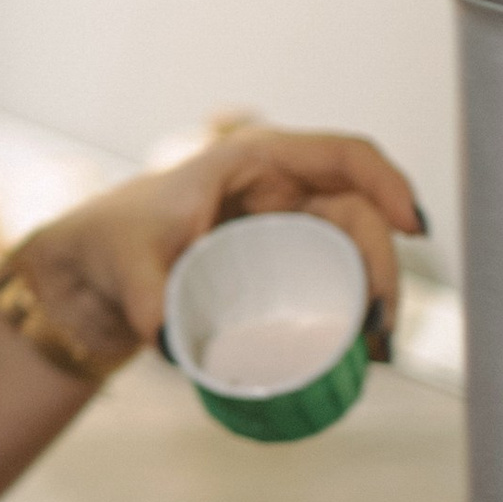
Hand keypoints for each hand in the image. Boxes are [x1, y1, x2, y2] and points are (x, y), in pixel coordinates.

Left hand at [27, 128, 422, 360]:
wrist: (89, 273)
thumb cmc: (108, 243)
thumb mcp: (126, 262)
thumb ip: (147, 297)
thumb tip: (174, 343)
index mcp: (251, 161)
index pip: (342, 156)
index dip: (388, 183)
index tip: (413, 227)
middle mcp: (277, 187)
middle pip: (359, 212)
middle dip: (384, 263)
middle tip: (380, 324)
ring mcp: (283, 224)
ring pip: (354, 246)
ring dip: (377, 290)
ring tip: (376, 345)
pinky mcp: (279, 261)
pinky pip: (333, 273)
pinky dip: (354, 304)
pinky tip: (363, 345)